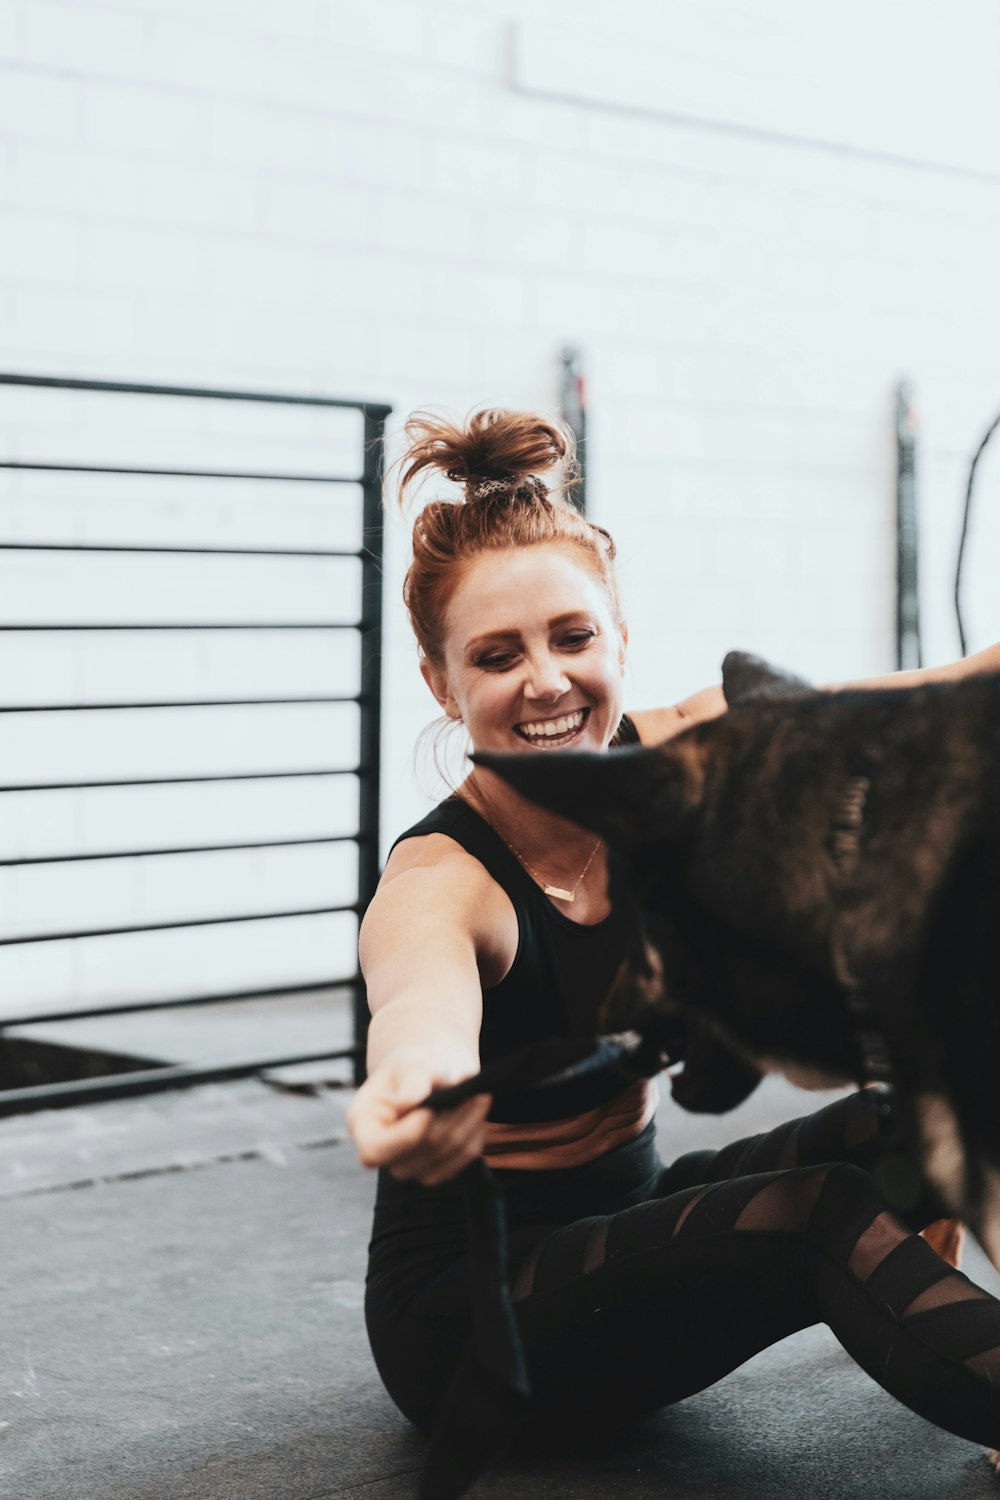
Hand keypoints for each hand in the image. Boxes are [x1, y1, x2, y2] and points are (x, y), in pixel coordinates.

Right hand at [347, 1051, 492, 1186]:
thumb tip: (408, 1105)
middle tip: (467, 1082)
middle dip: (449, 1116)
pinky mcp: (437, 1170)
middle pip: (422, 1150)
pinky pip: (464, 1158)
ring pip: (449, 1154)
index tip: (430, 1110)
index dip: (406, 1136)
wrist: (431, 1074)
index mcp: (363, 1124)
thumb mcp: (411, 1063)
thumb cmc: (414, 1066)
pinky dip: (475, 1131)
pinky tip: (477, 1108)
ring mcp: (409, 1167)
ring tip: (477, 1091)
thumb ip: (411, 1082)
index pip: (376, 1150)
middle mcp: (382, 1154)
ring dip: (468, 1120)